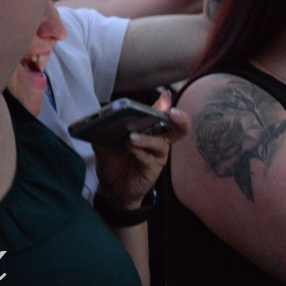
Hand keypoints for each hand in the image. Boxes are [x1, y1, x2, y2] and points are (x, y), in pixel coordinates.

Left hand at [94, 90, 189, 208]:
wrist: (111, 189)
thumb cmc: (114, 162)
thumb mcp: (107, 142)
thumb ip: (108, 128)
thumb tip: (105, 115)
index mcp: (150, 129)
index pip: (163, 113)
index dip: (166, 105)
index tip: (165, 97)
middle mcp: (158, 140)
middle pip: (179, 128)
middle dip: (180, 118)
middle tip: (171, 113)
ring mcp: (157, 155)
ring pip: (162, 143)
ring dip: (147, 138)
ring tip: (132, 137)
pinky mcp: (153, 169)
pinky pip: (149, 159)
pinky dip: (139, 152)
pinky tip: (130, 148)